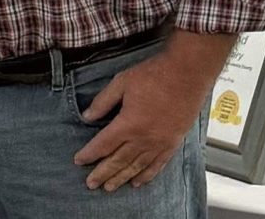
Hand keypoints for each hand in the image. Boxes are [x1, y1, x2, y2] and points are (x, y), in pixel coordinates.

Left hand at [73, 30, 234, 191]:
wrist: (186, 75)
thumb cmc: (153, 75)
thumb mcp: (121, 82)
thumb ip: (103, 101)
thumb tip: (87, 116)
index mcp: (128, 123)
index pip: (104, 144)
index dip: (90, 154)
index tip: (78, 161)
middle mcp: (144, 139)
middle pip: (119, 161)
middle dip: (102, 173)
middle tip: (90, 184)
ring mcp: (160, 143)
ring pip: (137, 167)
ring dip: (121, 178)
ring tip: (109, 188)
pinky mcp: (172, 143)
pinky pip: (158, 165)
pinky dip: (146, 176)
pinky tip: (138, 183)